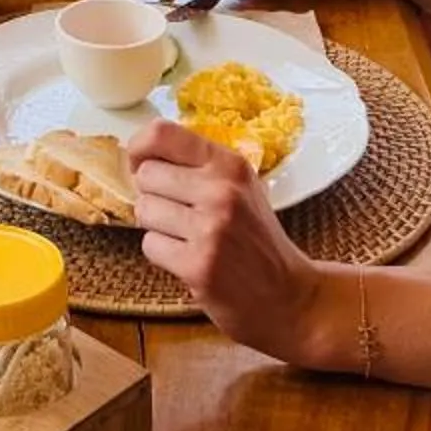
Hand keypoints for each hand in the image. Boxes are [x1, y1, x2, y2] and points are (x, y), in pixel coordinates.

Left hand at [128, 118, 325, 357]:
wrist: (289, 297)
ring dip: (157, 227)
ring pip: (143, 210)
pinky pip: (150, 245)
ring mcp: (210, 228)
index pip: (162, 133)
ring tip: (186, 238)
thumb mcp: (240, 188)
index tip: (141, 165)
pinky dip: (163, 255)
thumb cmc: (257, 240)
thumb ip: (198, 166)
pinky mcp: (198, 265)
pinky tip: (189, 259)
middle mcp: (221, 191)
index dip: (140, 149)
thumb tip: (141, 154)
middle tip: (177, 214)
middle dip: (153, 195)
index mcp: (230, 164)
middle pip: (146, 174)